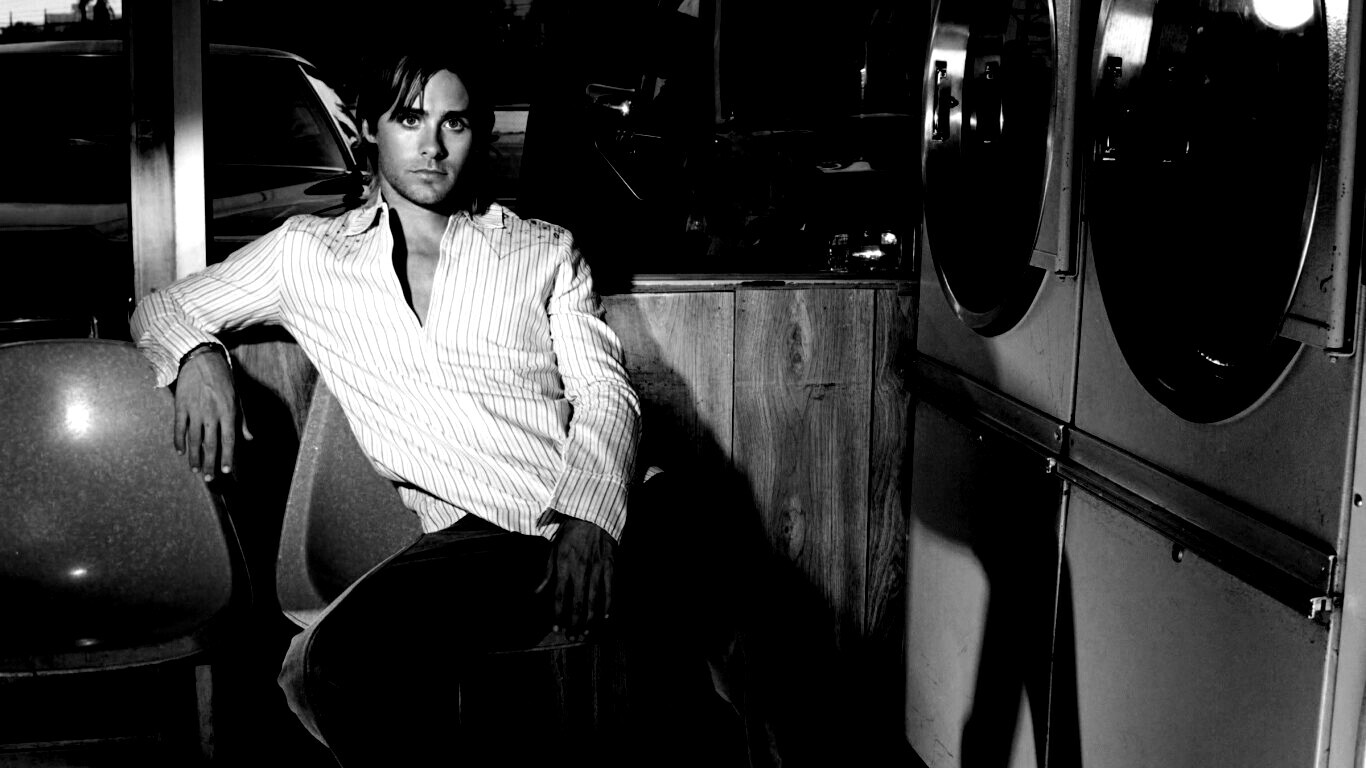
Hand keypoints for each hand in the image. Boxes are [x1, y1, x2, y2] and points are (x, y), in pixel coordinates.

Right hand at [174, 349, 250, 481]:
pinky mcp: (181, 406)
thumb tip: (249, 438)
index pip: (229, 440)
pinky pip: (179, 428)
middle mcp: (212, 413)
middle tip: (208, 479)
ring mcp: (195, 410)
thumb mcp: (237, 398)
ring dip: (194, 456)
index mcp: (228, 412)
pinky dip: (179, 441)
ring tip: (195, 469)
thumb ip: (242, 420)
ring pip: (194, 439)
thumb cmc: (223, 380)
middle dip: (210, 463)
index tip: (226, 471)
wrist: (202, 360)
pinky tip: (180, 451)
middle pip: (211, 444)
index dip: (228, 457)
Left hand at [536, 514, 616, 640]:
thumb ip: (547, 573)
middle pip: (577, 603)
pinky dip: (608, 603)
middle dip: (574, 622)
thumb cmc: (571, 533)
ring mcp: (597, 568)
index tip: (557, 628)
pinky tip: (606, 616)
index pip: (559, 596)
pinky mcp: (610, 565)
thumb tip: (536, 592)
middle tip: (573, 637)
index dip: (557, 614)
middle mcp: (580, 569)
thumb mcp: (554, 550)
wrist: (593, 515)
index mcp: (564, 565)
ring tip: (586, 632)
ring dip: (590, 618)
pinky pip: (610, 588)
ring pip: (594, 599)